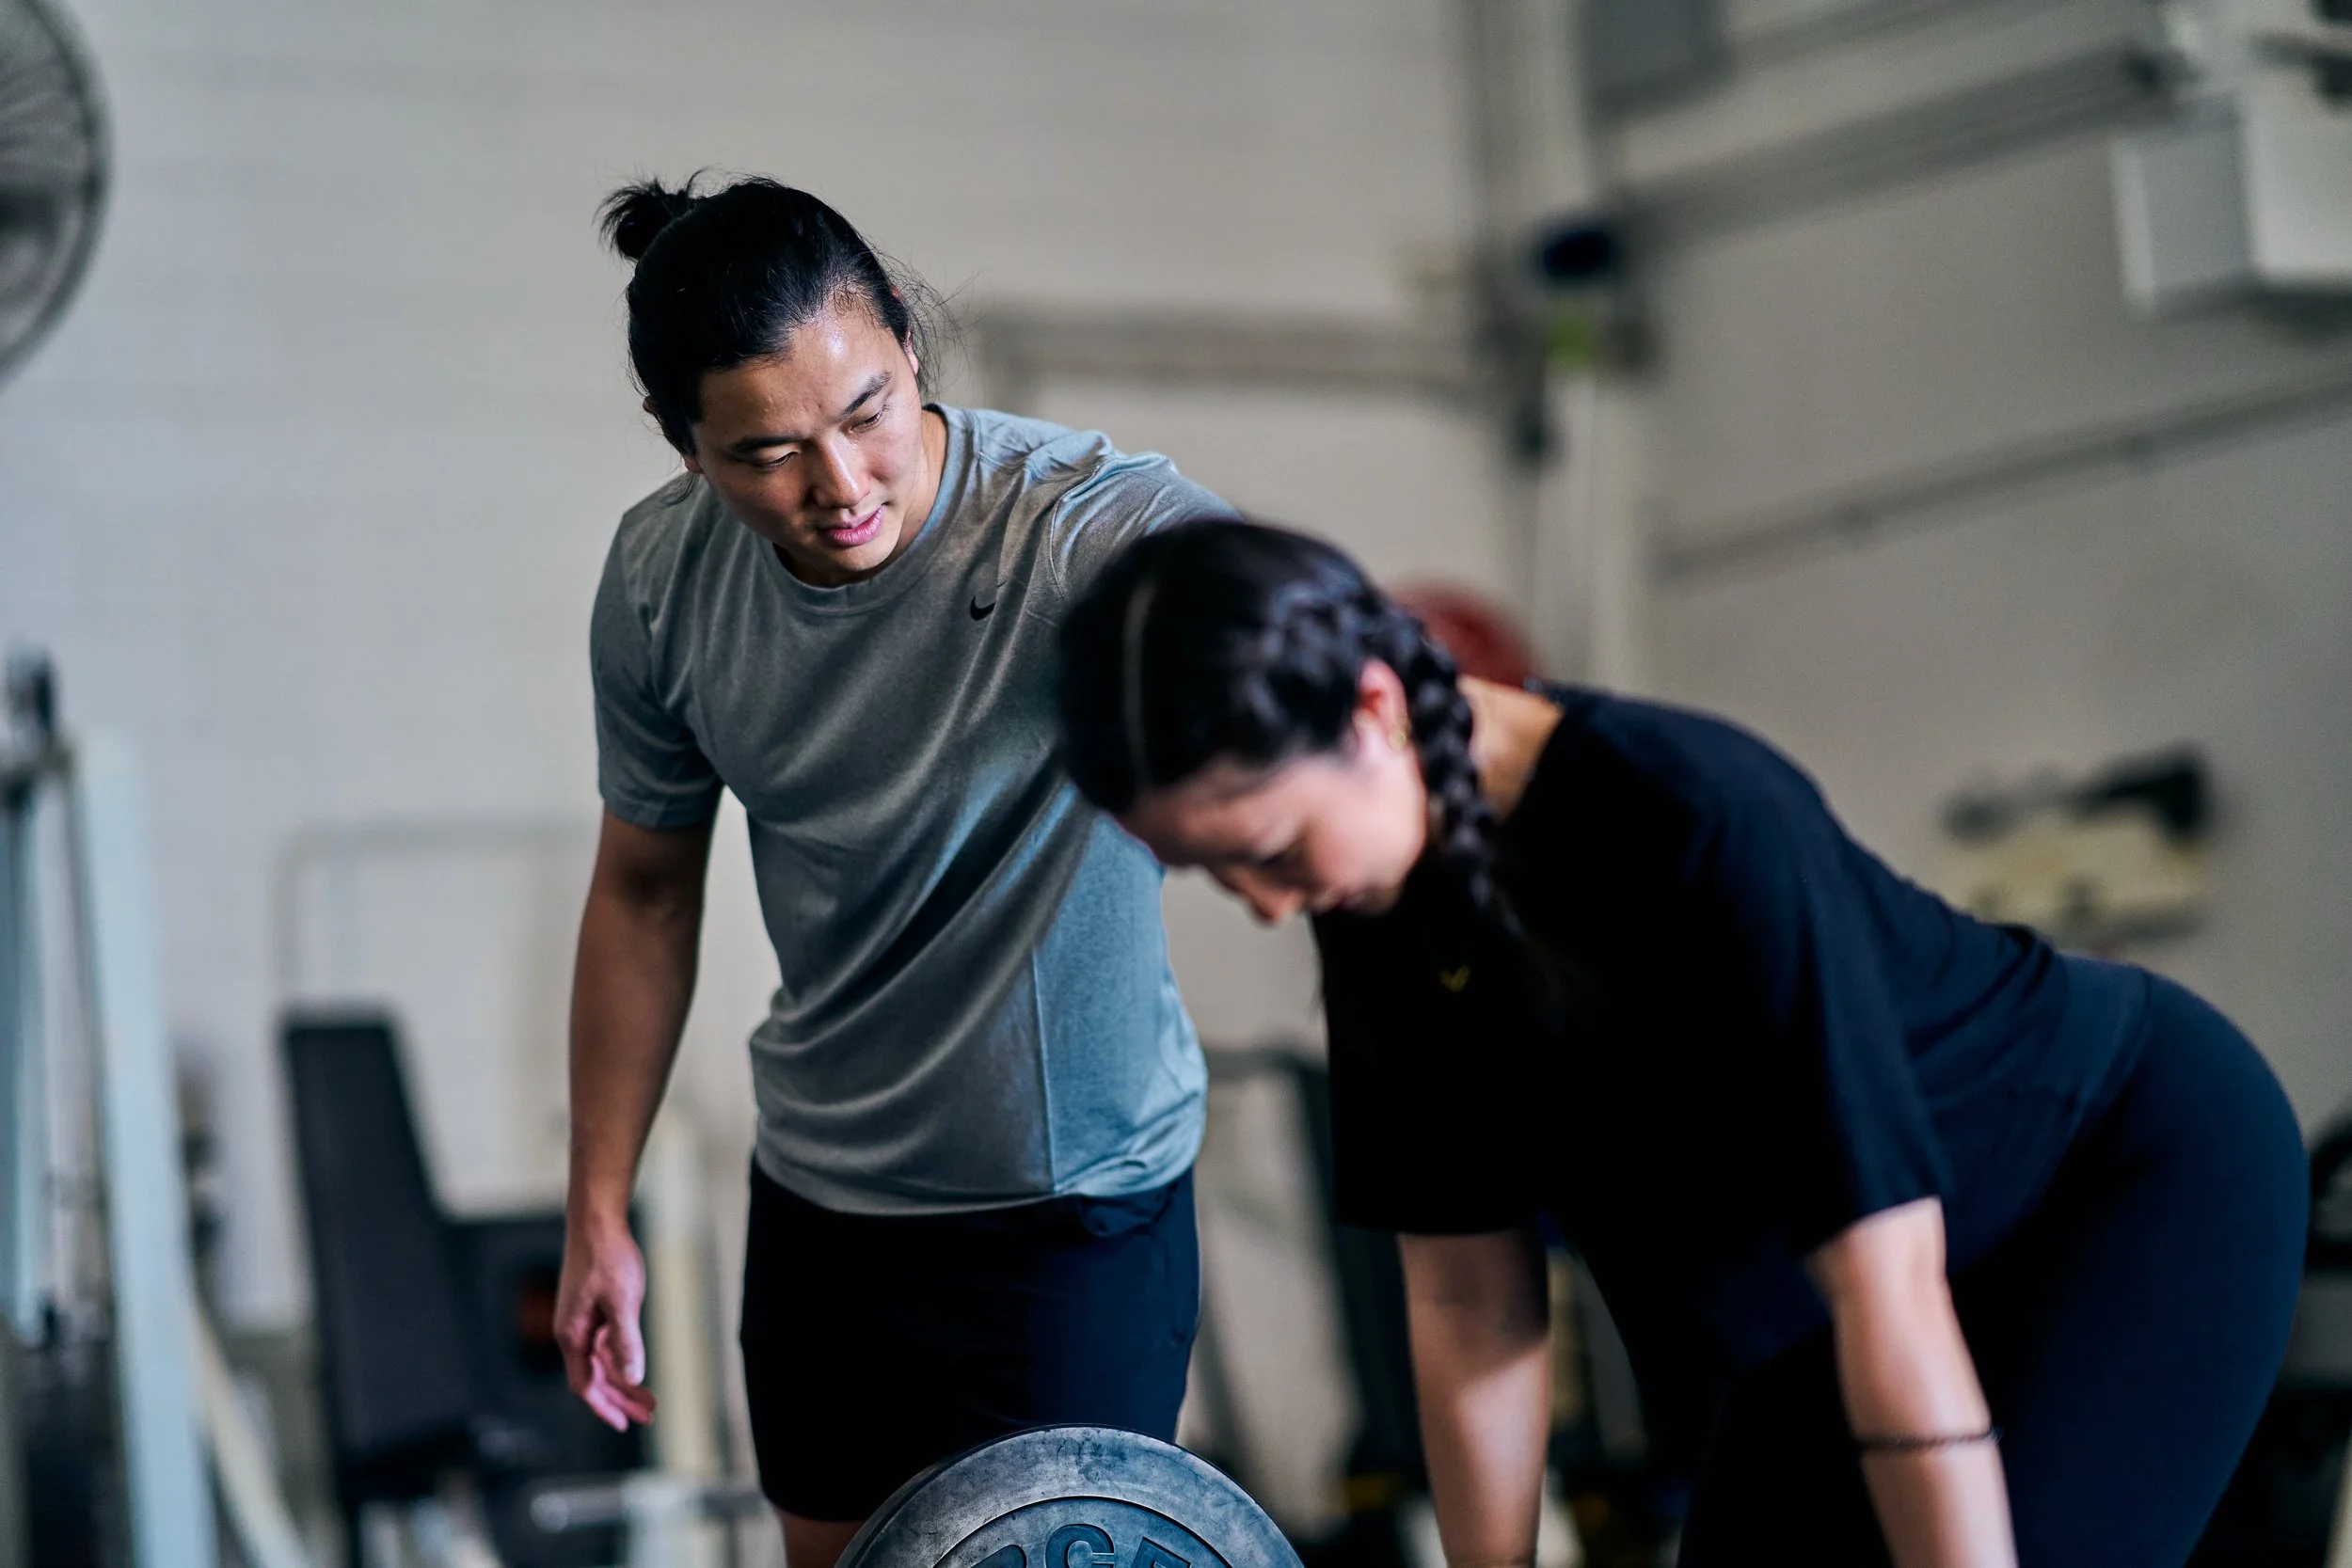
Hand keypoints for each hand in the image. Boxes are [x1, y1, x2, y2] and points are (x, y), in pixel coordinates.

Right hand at [554, 1212, 658, 1430]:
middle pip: (594, 1377)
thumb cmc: (607, 1258)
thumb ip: (626, 1341)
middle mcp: (572, 1331)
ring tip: (647, 1398)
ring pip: (600, 1362)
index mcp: (572, 1334)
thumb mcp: (622, 1301)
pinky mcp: (591, 1308)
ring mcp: (581, 1320)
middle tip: (647, 1415)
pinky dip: (619, 1358)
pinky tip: (633, 1364)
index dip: (604, 1407)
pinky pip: (603, 1344)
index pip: (585, 1384)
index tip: (624, 1424)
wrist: (596, 1221)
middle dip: (619, 1399)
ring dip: (622, 1381)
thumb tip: (633, 1378)